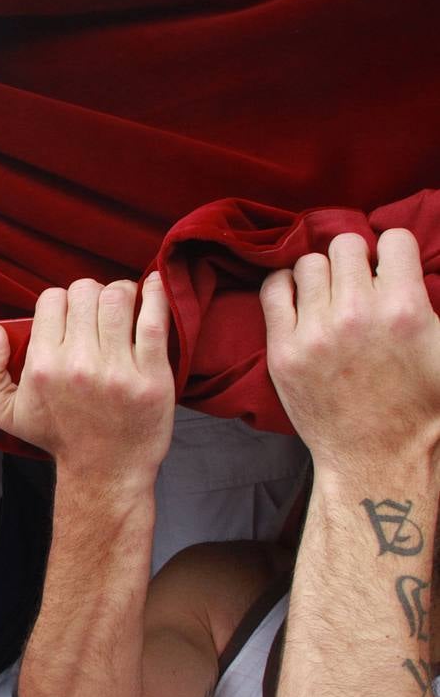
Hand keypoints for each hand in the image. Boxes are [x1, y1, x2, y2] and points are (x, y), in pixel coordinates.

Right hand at [0, 273, 173, 477]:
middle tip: (96, 314)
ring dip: (120, 294)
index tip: (70, 318)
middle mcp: (78, 364)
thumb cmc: (58, 437)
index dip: (61, 303)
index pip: (52, 300)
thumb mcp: (4, 413)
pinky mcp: (152, 375)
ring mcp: (118, 369)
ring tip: (121, 309)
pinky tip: (154, 286)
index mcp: (43, 367)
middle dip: (90, 295)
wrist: (104, 472)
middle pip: (85, 292)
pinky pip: (155, 319)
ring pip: (118, 297)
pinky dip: (156, 295)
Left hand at [261, 229, 439, 473]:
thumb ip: (434, 300)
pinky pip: (273, 290)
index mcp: (405, 308)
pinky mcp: (283, 351)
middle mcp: (356, 314)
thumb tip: (412, 265)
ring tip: (329, 295)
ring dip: (320, 274)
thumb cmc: (421, 407)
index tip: (388, 269)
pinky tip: (297, 298)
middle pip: (345, 246)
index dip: (393, 252)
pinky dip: (284, 286)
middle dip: (355, 261)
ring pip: (308, 264)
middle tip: (357, 284)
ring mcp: (315, 333)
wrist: (379, 456)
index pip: (393, 239)